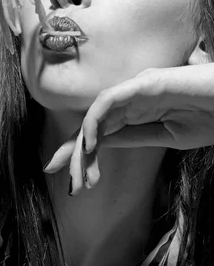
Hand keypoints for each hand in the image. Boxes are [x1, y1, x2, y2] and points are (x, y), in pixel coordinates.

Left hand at [43, 64, 213, 193]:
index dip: (80, 152)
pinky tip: (90, 144)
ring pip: (96, 116)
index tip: (71, 179)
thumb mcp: (169, 137)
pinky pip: (109, 101)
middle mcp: (131, 98)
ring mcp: (137, 89)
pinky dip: (95, 121)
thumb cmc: (213, 115)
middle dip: (75, 154)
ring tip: (81, 176)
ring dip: (83, 146)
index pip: (100, 131)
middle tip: (66, 182)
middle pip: (93, 126)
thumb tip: (103, 145)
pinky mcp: (145, 83)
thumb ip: (136, 137)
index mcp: (137, 111)